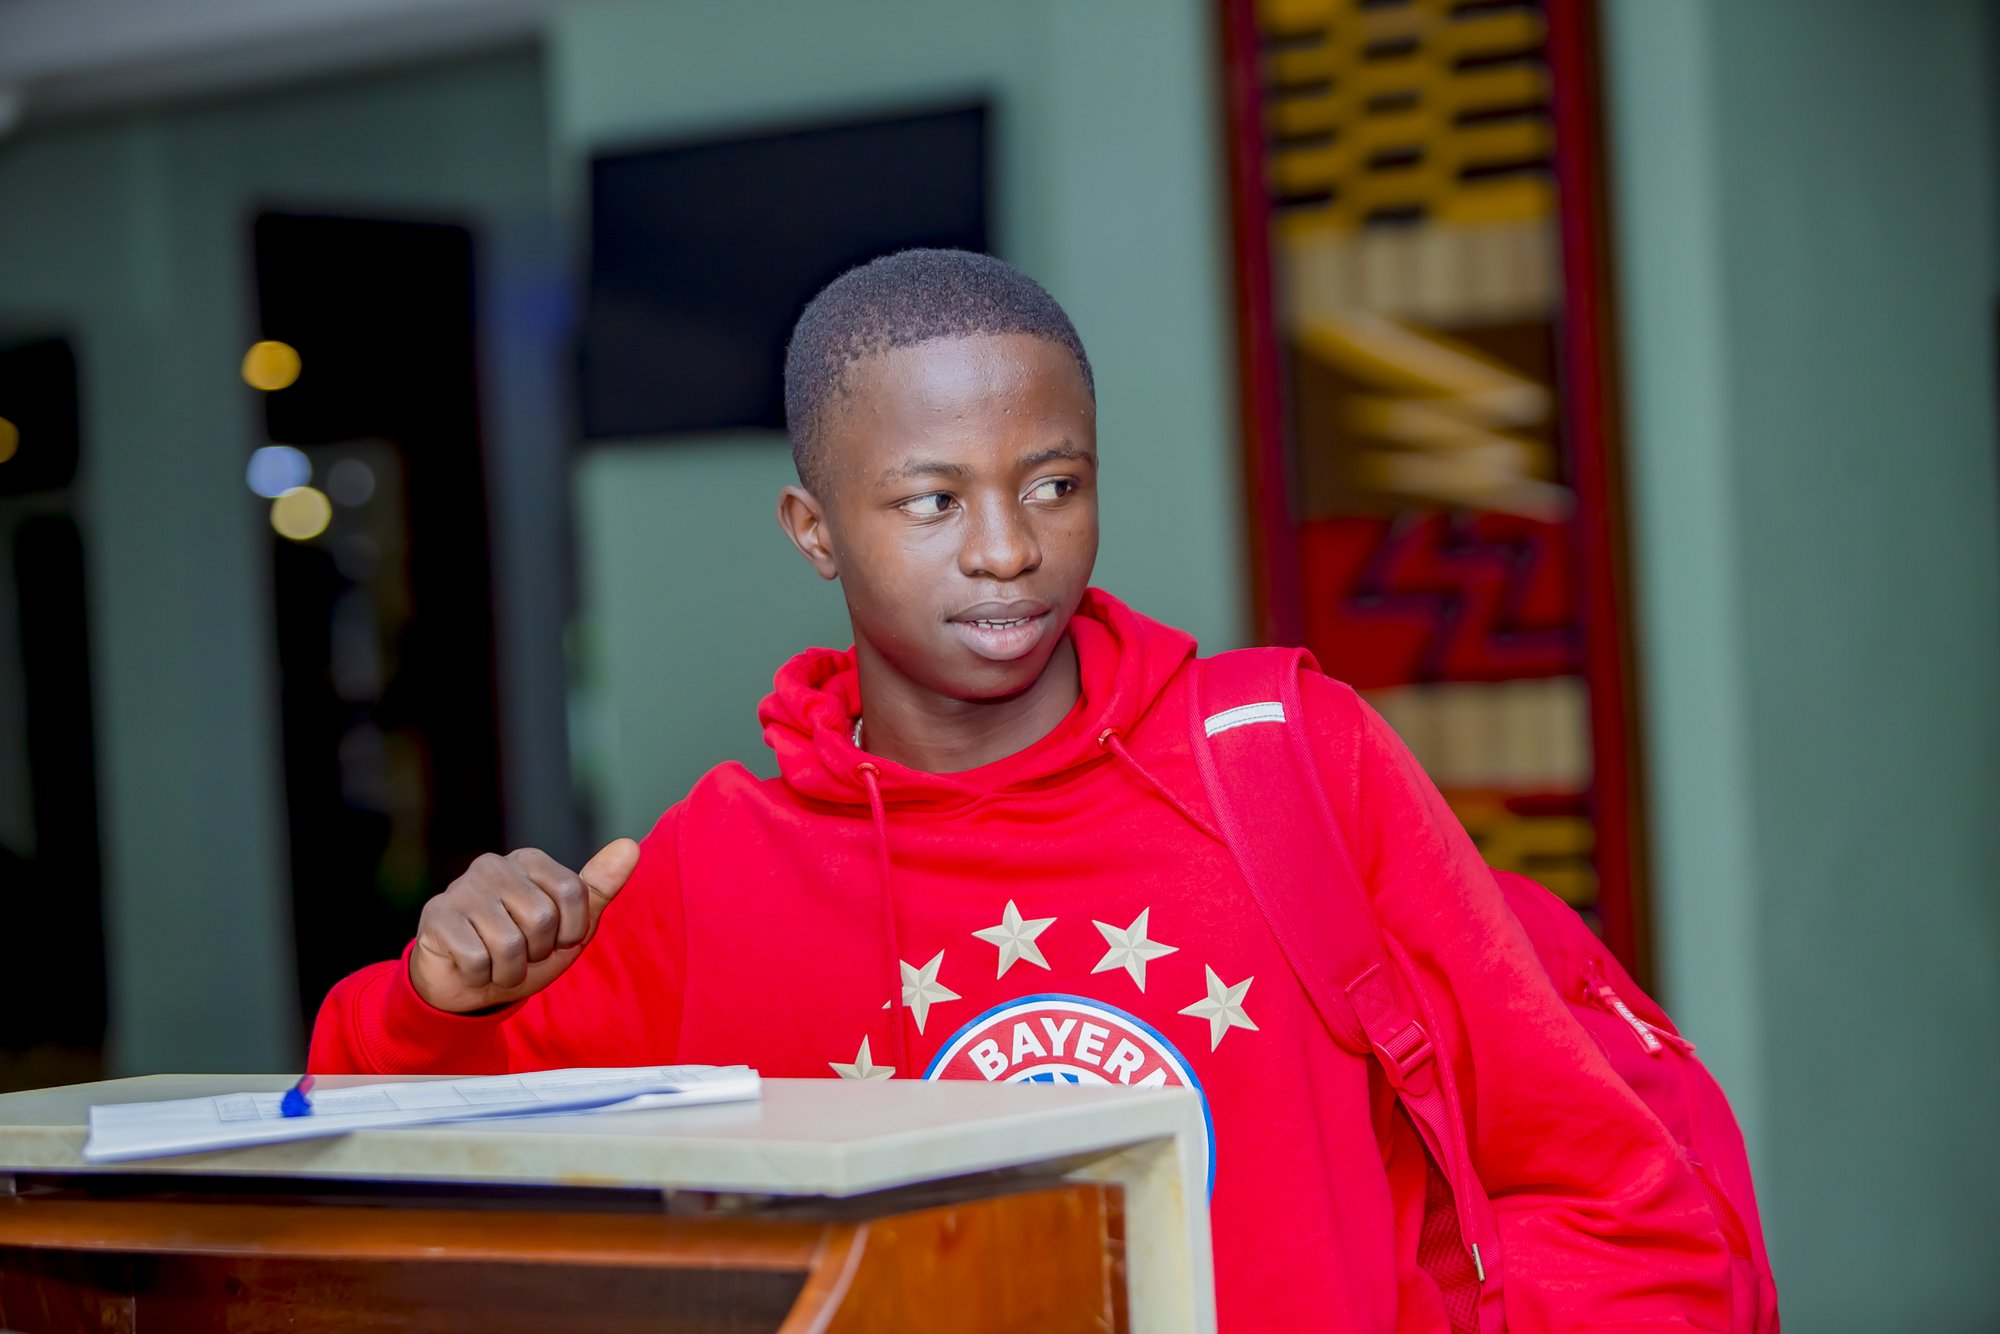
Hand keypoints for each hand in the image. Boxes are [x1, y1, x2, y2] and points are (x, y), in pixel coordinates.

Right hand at [409, 839, 640, 1013]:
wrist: (467, 987)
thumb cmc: (524, 951)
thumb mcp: (570, 926)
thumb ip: (599, 887)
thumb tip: (630, 846)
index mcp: (529, 860)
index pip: (573, 892)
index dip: (571, 930)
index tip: (556, 939)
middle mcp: (493, 865)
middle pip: (541, 918)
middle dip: (537, 952)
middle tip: (520, 953)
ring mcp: (461, 889)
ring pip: (509, 943)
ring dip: (509, 971)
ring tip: (497, 964)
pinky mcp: (436, 917)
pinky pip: (477, 959)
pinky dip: (481, 976)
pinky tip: (472, 967)